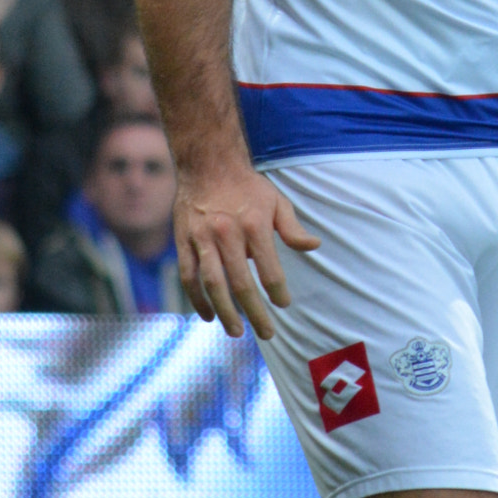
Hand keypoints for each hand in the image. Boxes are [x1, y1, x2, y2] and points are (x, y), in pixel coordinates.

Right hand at [173, 159, 320, 338]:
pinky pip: (189, 276)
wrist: (207, 163)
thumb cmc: (248, 187)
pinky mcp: (183, 242)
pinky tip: (208, 315)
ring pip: (212, 284)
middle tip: (267, 333)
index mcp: (254, 225)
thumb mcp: (276, 201)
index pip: (269, 269)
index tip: (284, 304)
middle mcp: (227, 233)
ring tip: (237, 332)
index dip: (278, 292)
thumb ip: (292, 228)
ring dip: (225, 312)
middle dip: (255, 313)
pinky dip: (197, 299)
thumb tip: (314, 246)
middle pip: (241, 283)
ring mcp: (202, 239)